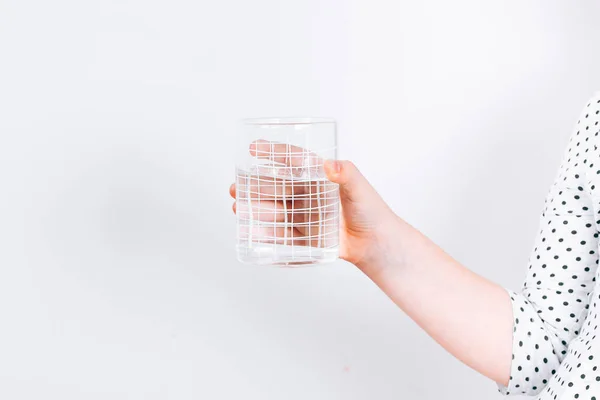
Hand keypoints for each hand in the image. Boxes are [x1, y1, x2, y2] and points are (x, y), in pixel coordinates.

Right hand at [230, 140, 397, 266]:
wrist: (376, 243)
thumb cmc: (371, 210)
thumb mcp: (359, 188)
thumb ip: (347, 175)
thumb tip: (331, 165)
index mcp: (319, 176)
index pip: (292, 160)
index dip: (272, 152)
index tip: (253, 148)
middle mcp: (308, 193)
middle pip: (277, 186)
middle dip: (255, 186)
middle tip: (236, 186)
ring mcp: (305, 214)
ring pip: (275, 209)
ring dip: (255, 208)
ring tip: (238, 208)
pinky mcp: (306, 235)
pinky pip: (282, 233)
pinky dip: (265, 233)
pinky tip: (250, 231)